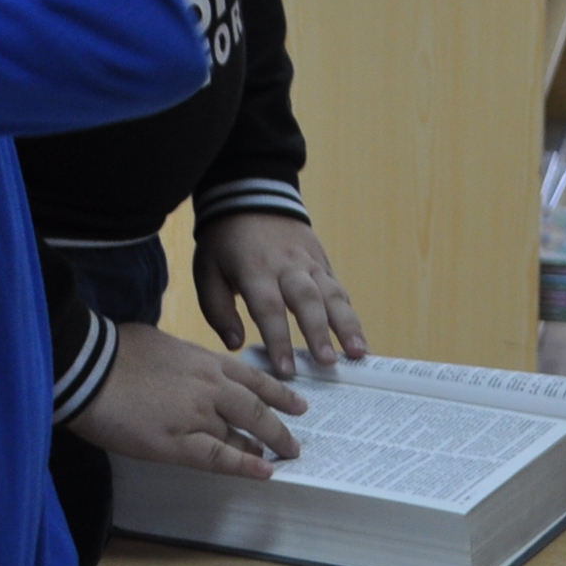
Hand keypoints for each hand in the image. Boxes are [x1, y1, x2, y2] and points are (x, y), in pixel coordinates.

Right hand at [64, 322, 304, 478]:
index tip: (296, 405)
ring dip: (264, 447)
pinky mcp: (177, 443)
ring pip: (242, 433)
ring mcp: (196, 415)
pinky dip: (244, 466)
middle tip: (294, 443)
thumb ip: (182, 359)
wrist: (86, 367)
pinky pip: (219, 457)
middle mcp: (209, 386)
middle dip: (278, 427)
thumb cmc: (113, 351)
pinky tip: (264, 473)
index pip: (251, 378)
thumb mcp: (160, 343)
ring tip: (279, 459)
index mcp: (203, 361)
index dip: (277, 393)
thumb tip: (185, 367)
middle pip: (256, 407)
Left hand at [193, 213, 366, 374]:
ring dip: (347, 326)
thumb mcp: (206, 271)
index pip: (268, 308)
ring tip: (358, 353)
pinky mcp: (322, 263)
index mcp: (254, 270)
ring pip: (332, 294)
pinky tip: (359, 341)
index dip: (278, 340)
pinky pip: (339, 290)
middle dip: (318, 334)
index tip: (286, 369)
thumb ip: (217, 310)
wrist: (251, 196)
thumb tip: (235, 344)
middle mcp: (286, 266)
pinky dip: (351, 316)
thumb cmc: (224, 242)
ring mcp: (309, 263)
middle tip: (327, 364)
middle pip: (307, 301)